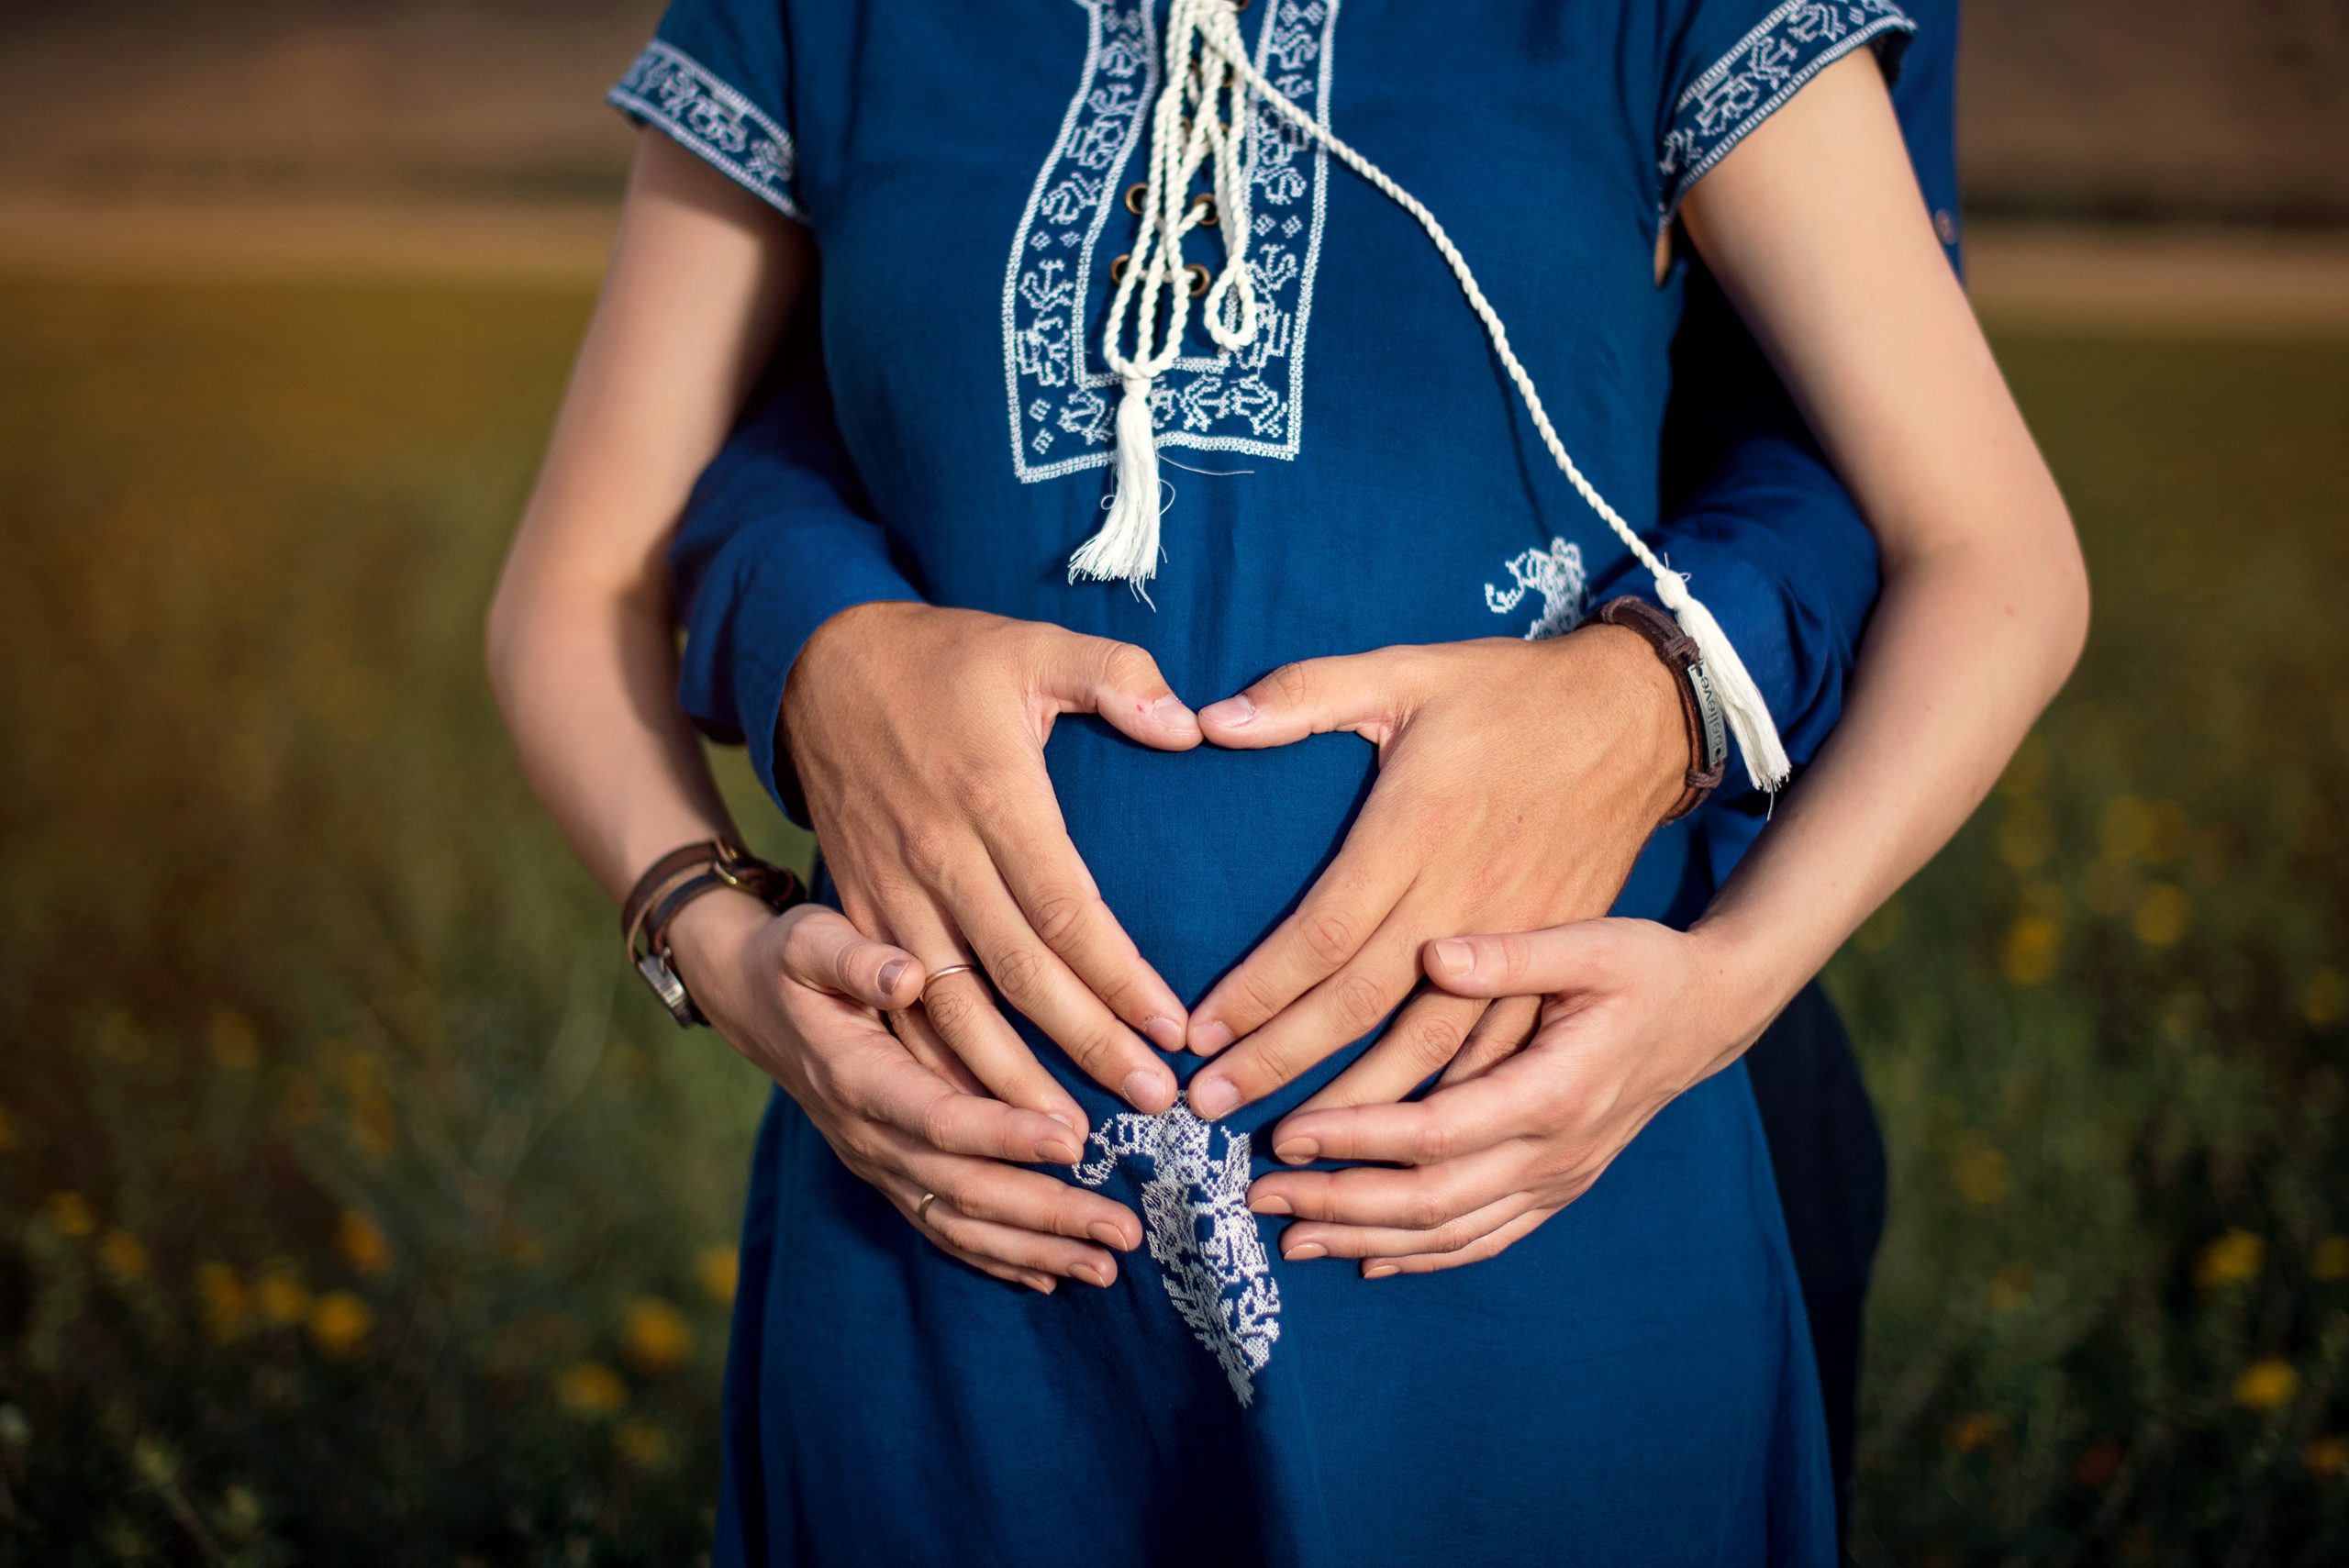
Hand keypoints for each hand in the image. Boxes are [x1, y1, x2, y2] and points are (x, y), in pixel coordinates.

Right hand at [667, 890, 1143, 1292]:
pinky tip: (1051, 1276)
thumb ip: (855, 959)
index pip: (939, 1116)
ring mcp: (878, 1165)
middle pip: (963, 1188)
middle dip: (1046, 1213)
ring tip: (1107, 1265)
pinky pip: (943, 1229)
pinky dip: (998, 1259)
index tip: (1075, 1140)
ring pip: (959, 1223)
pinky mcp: (889, 1175)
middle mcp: (868, 1136)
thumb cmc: (794, 963)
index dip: (1005, 1134)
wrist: (752, 1002)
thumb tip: (907, 974)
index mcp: (858, 1078)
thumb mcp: (810, 943)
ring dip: (1035, 1249)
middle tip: (1122, 1228)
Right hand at [785, 602, 1202, 1119]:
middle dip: (1086, 1047)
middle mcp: (938, 858)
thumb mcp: (1032, 644)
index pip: (1066, 909)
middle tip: (1152, 1104)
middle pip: (1019, 975)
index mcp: (992, 799)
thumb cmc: (942, 658)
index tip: (1174, 1030)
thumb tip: (1193, 721)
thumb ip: (1118, 676)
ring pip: (950, 1010)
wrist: (814, 665)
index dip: (1121, 976)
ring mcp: (890, 893)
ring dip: (1010, 1081)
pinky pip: (899, 1008)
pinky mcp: (858, 911)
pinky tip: (980, 1116)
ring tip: (1072, 1140)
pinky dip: (938, 1067)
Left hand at [1181, 624, 1688, 1118]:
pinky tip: (1403, 1141)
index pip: (1321, 934)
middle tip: (1211, 1107)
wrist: (1636, 717)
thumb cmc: (1510, 692)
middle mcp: (1462, 897)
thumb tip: (1209, 720)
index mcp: (1416, 832)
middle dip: (1281, 1063)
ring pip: (1428, 1045)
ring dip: (1357, 1103)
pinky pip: (1496, 1048)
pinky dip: (1448, 1099)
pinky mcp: (1551, 956)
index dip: (1257, 991)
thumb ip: (1305, 694)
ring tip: (1291, 1146)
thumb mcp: (1406, 670)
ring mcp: (1514, 936)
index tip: (1198, 1032)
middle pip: (1360, 1004)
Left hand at [1245, 918, 1762, 1274]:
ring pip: (1453, 1235)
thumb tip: (1430, 954)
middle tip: (1259, 1196)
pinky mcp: (1559, 1187)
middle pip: (1433, 1202)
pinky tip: (1370, 1262)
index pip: (1437, 1133)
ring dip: (1368, 1242)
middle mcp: (1557, 1152)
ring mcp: (1560, 1180)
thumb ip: (1511, 954)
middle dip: (1339, 1204)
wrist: (1711, 1015)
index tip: (1285, 1134)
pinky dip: (1425, 1258)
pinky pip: (1485, 1239)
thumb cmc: (1646, 968)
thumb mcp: (1592, 942)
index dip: (1357, 1139)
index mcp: (1557, 1091)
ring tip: (1291, 1240)